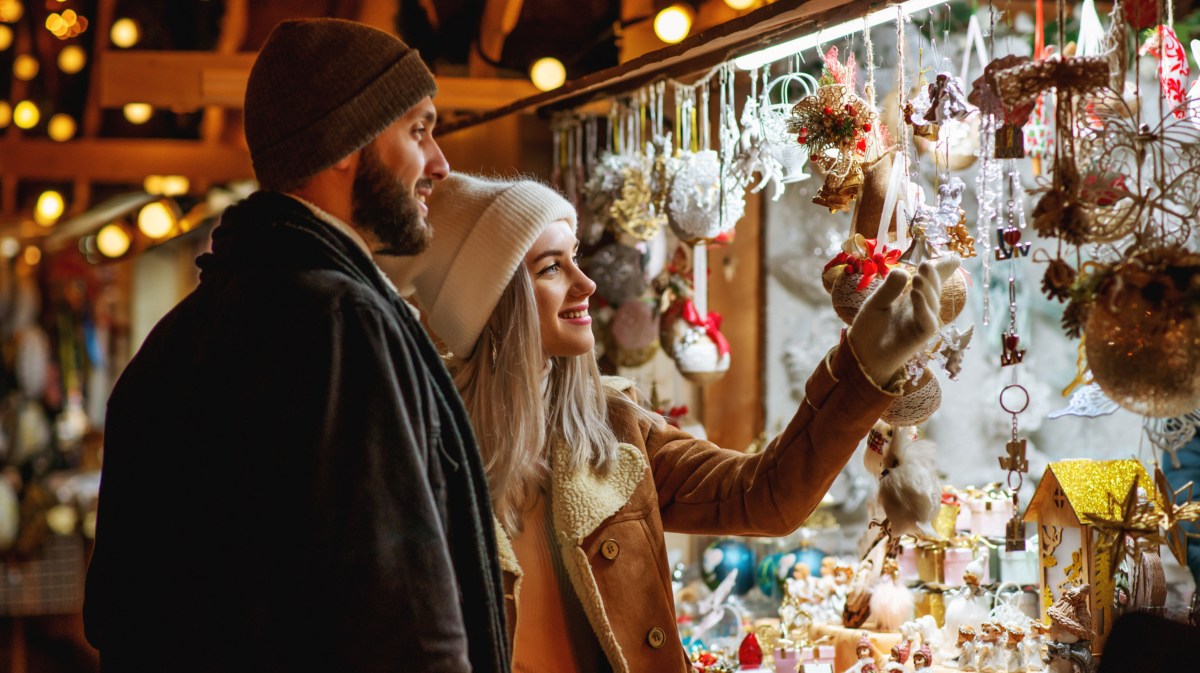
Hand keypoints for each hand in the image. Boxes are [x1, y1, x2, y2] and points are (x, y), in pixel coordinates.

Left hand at [847, 256, 960, 385]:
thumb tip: (903, 271)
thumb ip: (889, 288)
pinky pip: (927, 321)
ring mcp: (922, 322)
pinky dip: (923, 307)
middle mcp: (922, 309)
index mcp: (912, 298)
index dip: (942, 269)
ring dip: (927, 289)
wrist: (862, 355)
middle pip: (934, 289)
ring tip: (918, 276)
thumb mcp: (876, 303)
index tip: (954, 257)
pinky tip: (915, 294)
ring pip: (933, 303)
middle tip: (927, 263)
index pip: (930, 281)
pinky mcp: (921, 336)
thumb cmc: (870, 329)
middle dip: (934, 275)